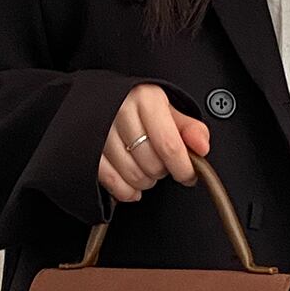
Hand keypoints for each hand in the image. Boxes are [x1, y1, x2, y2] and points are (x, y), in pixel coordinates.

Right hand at [98, 84, 209, 201]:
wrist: (101, 100)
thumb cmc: (139, 107)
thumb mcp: (167, 110)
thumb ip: (189, 129)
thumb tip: (202, 147)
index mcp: (145, 99)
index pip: (169, 145)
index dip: (183, 167)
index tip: (188, 175)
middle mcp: (120, 113)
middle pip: (152, 164)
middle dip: (162, 171)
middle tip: (161, 163)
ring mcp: (100, 133)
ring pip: (133, 176)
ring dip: (145, 181)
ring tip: (146, 169)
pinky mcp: (87, 151)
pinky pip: (112, 182)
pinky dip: (126, 190)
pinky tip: (132, 185)